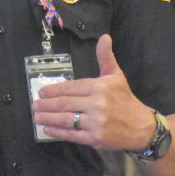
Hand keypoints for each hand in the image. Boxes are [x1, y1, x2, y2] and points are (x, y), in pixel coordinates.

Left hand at [31, 34, 155, 150]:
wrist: (141, 127)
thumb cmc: (125, 99)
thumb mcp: (116, 75)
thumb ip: (106, 57)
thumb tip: (104, 37)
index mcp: (100, 87)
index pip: (71, 87)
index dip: (54, 90)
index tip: (42, 92)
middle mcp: (97, 104)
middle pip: (65, 103)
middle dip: (46, 104)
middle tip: (34, 105)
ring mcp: (95, 122)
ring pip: (65, 119)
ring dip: (48, 118)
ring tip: (36, 116)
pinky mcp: (95, 138)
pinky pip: (72, 134)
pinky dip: (58, 132)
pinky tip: (48, 129)